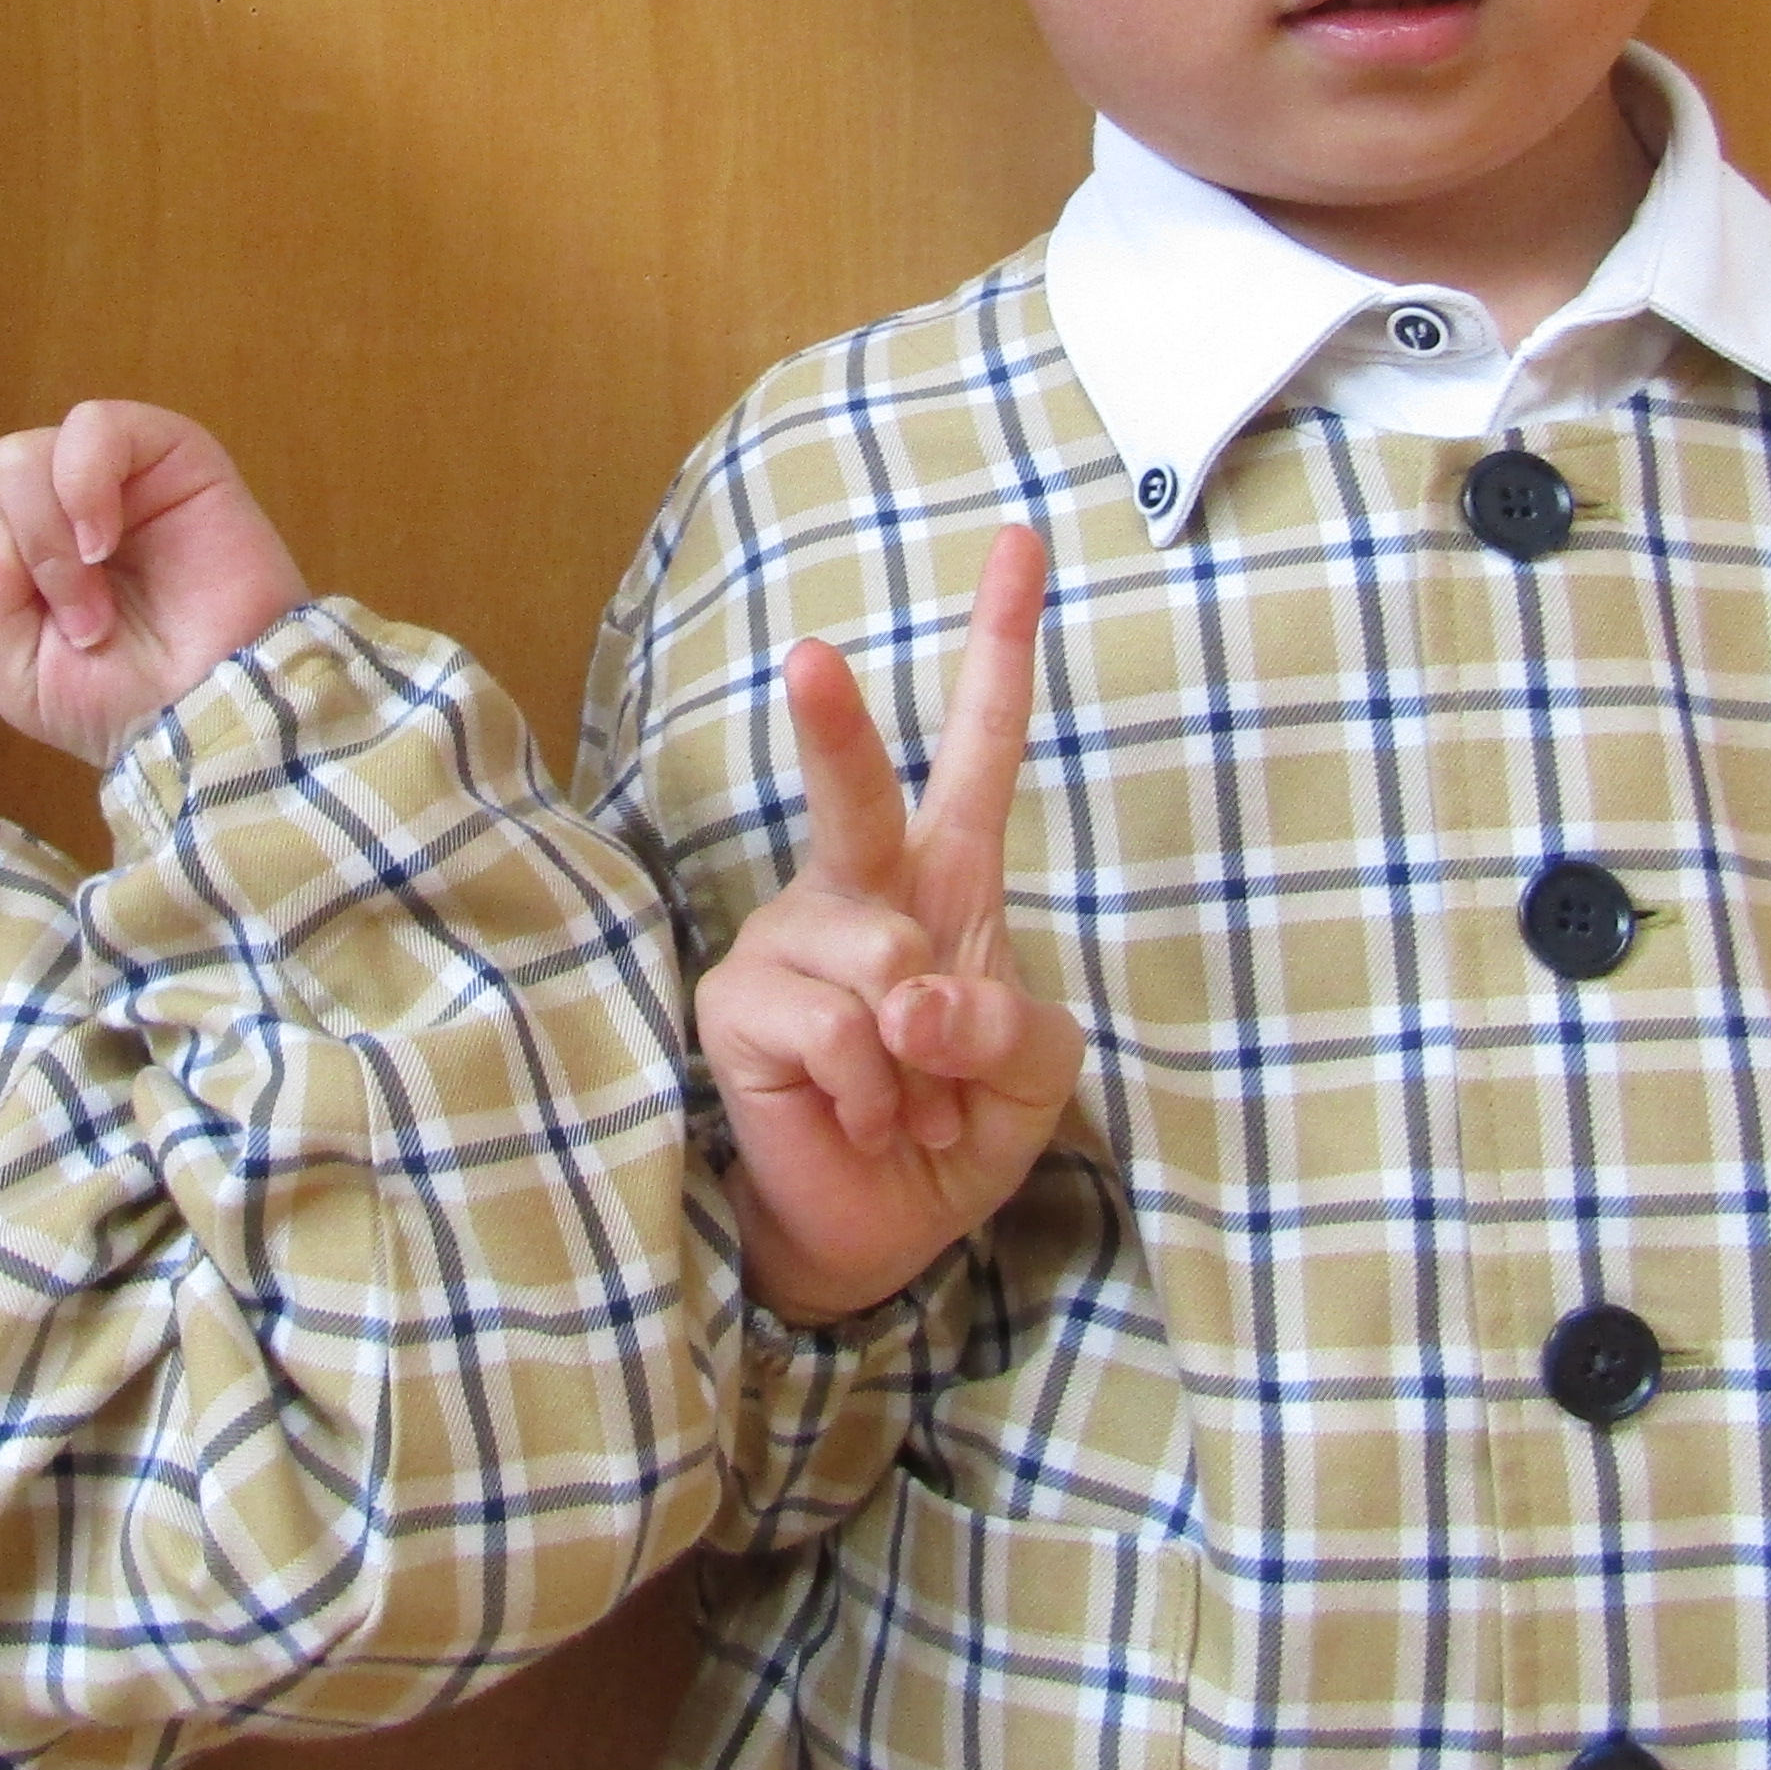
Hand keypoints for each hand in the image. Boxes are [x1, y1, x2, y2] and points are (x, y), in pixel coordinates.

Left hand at [0, 349, 307, 764]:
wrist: (228, 709)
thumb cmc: (135, 710)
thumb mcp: (19, 681)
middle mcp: (21, 526)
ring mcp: (85, 482)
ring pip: (2, 462)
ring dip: (39, 545)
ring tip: (92, 605)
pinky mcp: (153, 449)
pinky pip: (80, 434)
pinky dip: (84, 490)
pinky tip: (114, 539)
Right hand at [700, 527, 1083, 1323]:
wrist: (882, 1228)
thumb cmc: (956, 1122)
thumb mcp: (1031, 1073)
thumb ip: (1007, 1025)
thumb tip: (911, 998)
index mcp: (947, 880)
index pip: (978, 748)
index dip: (1000, 646)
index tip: (1022, 541)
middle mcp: (859, 892)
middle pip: (855, 792)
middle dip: (834, 722)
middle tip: (810, 660)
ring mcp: (789, 943)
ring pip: (876, 960)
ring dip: (917, 1054)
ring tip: (906, 1096)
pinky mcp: (739, 1007)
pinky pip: (835, 1034)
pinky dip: (872, 1091)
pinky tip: (861, 1114)